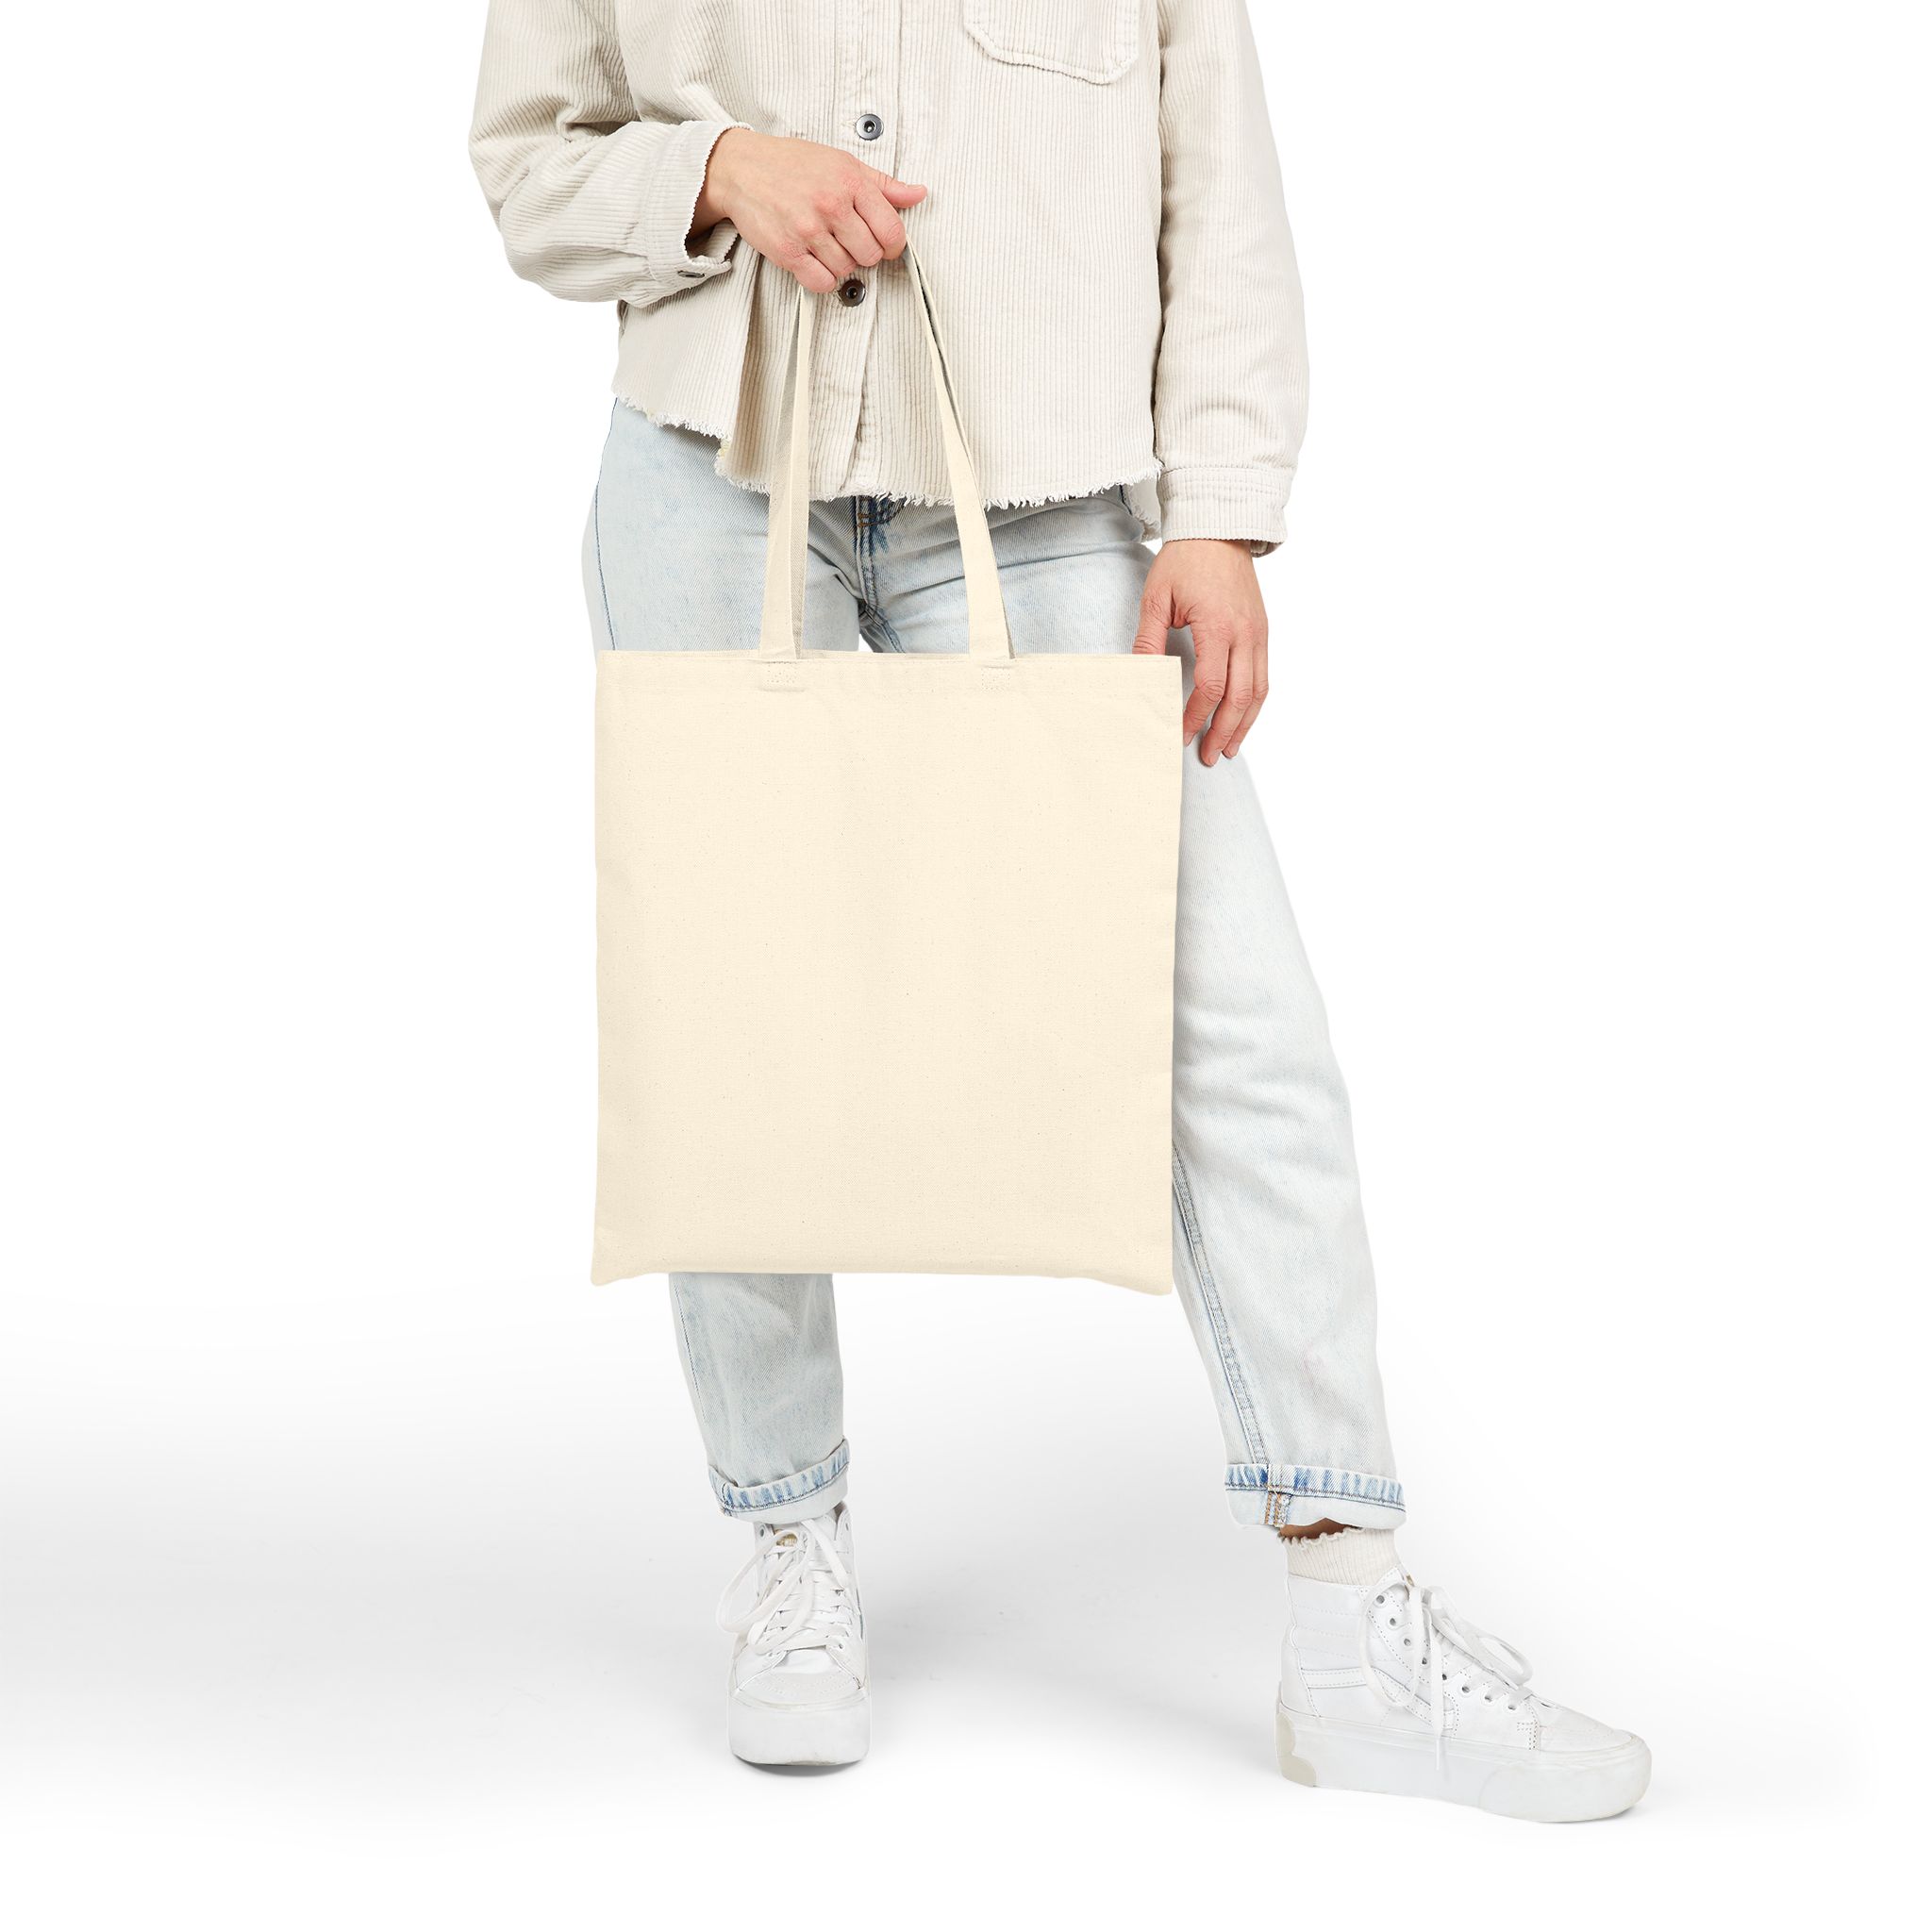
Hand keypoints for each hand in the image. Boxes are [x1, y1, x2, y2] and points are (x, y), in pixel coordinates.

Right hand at [692, 129, 927, 292]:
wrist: (743, 168)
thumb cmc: (791, 164)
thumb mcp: (842, 163)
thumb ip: (883, 185)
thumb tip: (917, 194)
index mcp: (850, 182)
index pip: (892, 231)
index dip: (893, 245)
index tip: (885, 244)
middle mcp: (832, 205)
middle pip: (871, 255)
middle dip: (864, 253)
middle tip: (849, 241)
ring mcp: (809, 230)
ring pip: (847, 271)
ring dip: (840, 264)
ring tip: (826, 244)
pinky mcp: (789, 252)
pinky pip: (821, 283)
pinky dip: (821, 278)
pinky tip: (814, 260)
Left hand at [1133, 540, 1269, 764]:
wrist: (1218, 529)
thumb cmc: (1185, 560)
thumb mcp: (1157, 598)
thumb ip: (1150, 639)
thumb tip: (1141, 676)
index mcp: (1217, 626)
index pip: (1210, 686)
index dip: (1196, 716)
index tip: (1181, 734)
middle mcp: (1245, 634)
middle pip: (1239, 698)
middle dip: (1224, 732)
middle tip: (1209, 755)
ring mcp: (1258, 633)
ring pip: (1258, 692)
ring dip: (1244, 724)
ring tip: (1229, 748)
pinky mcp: (1263, 631)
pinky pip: (1264, 676)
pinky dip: (1254, 703)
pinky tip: (1242, 719)